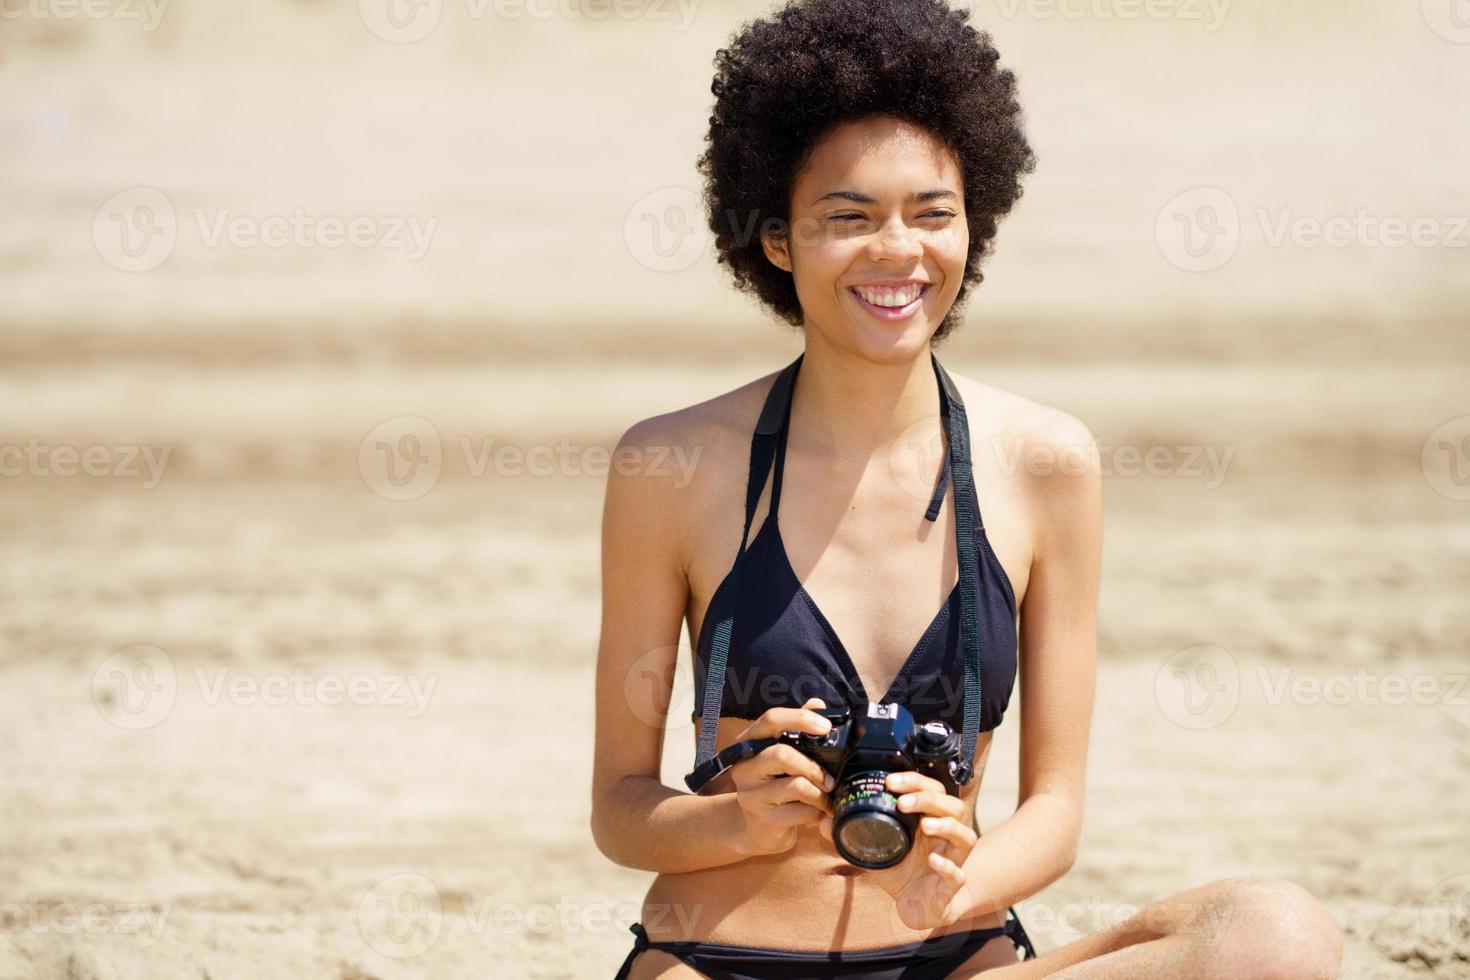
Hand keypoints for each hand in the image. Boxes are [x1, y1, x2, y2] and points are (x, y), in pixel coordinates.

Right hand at [726, 698, 837, 856]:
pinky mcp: (763, 819)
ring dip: (820, 793)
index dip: (800, 718)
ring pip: (796, 785)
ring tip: (826, 798)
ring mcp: (751, 794)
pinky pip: (800, 812)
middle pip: (782, 754)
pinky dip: (816, 813)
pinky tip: (816, 814)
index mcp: (749, 743)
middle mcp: (744, 766)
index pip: (771, 719)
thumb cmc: (775, 785)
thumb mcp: (783, 755)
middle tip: (829, 779)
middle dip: (813, 766)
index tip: (825, 727)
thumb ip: (798, 729)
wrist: (757, 829)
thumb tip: (817, 703)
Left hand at [818, 769, 976, 929]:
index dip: (914, 782)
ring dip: (946, 826)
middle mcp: (946, 835)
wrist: (917, 906)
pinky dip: (948, 866)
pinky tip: (933, 861)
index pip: (931, 790)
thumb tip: (823, 821)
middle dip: (928, 798)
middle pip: (953, 805)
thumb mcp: (875, 849)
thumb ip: (851, 834)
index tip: (890, 781)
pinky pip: (958, 873)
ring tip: (925, 825)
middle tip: (903, 801)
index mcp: (929, 819)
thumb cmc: (902, 871)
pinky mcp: (953, 885)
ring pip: (965, 835)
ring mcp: (953, 858)